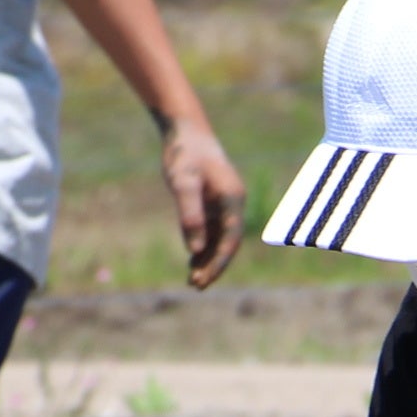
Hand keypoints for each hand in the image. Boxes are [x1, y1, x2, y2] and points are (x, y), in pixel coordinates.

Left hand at [163, 119, 247, 289]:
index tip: (204, 279)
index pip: (230, 240)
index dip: (218, 262)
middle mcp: (232, 204)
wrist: (184, 130)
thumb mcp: (183, 183)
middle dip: (213, 265)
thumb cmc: (185, 153)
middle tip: (195, 285)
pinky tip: (192, 261)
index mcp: (233, 199)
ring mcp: (223, 203)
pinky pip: (210, 230)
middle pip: (226, 243)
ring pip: (219, 239)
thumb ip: (190, 215)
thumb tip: (196, 249)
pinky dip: (202, 246)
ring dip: (207, 259)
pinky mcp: (211, 202)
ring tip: (193, 280)